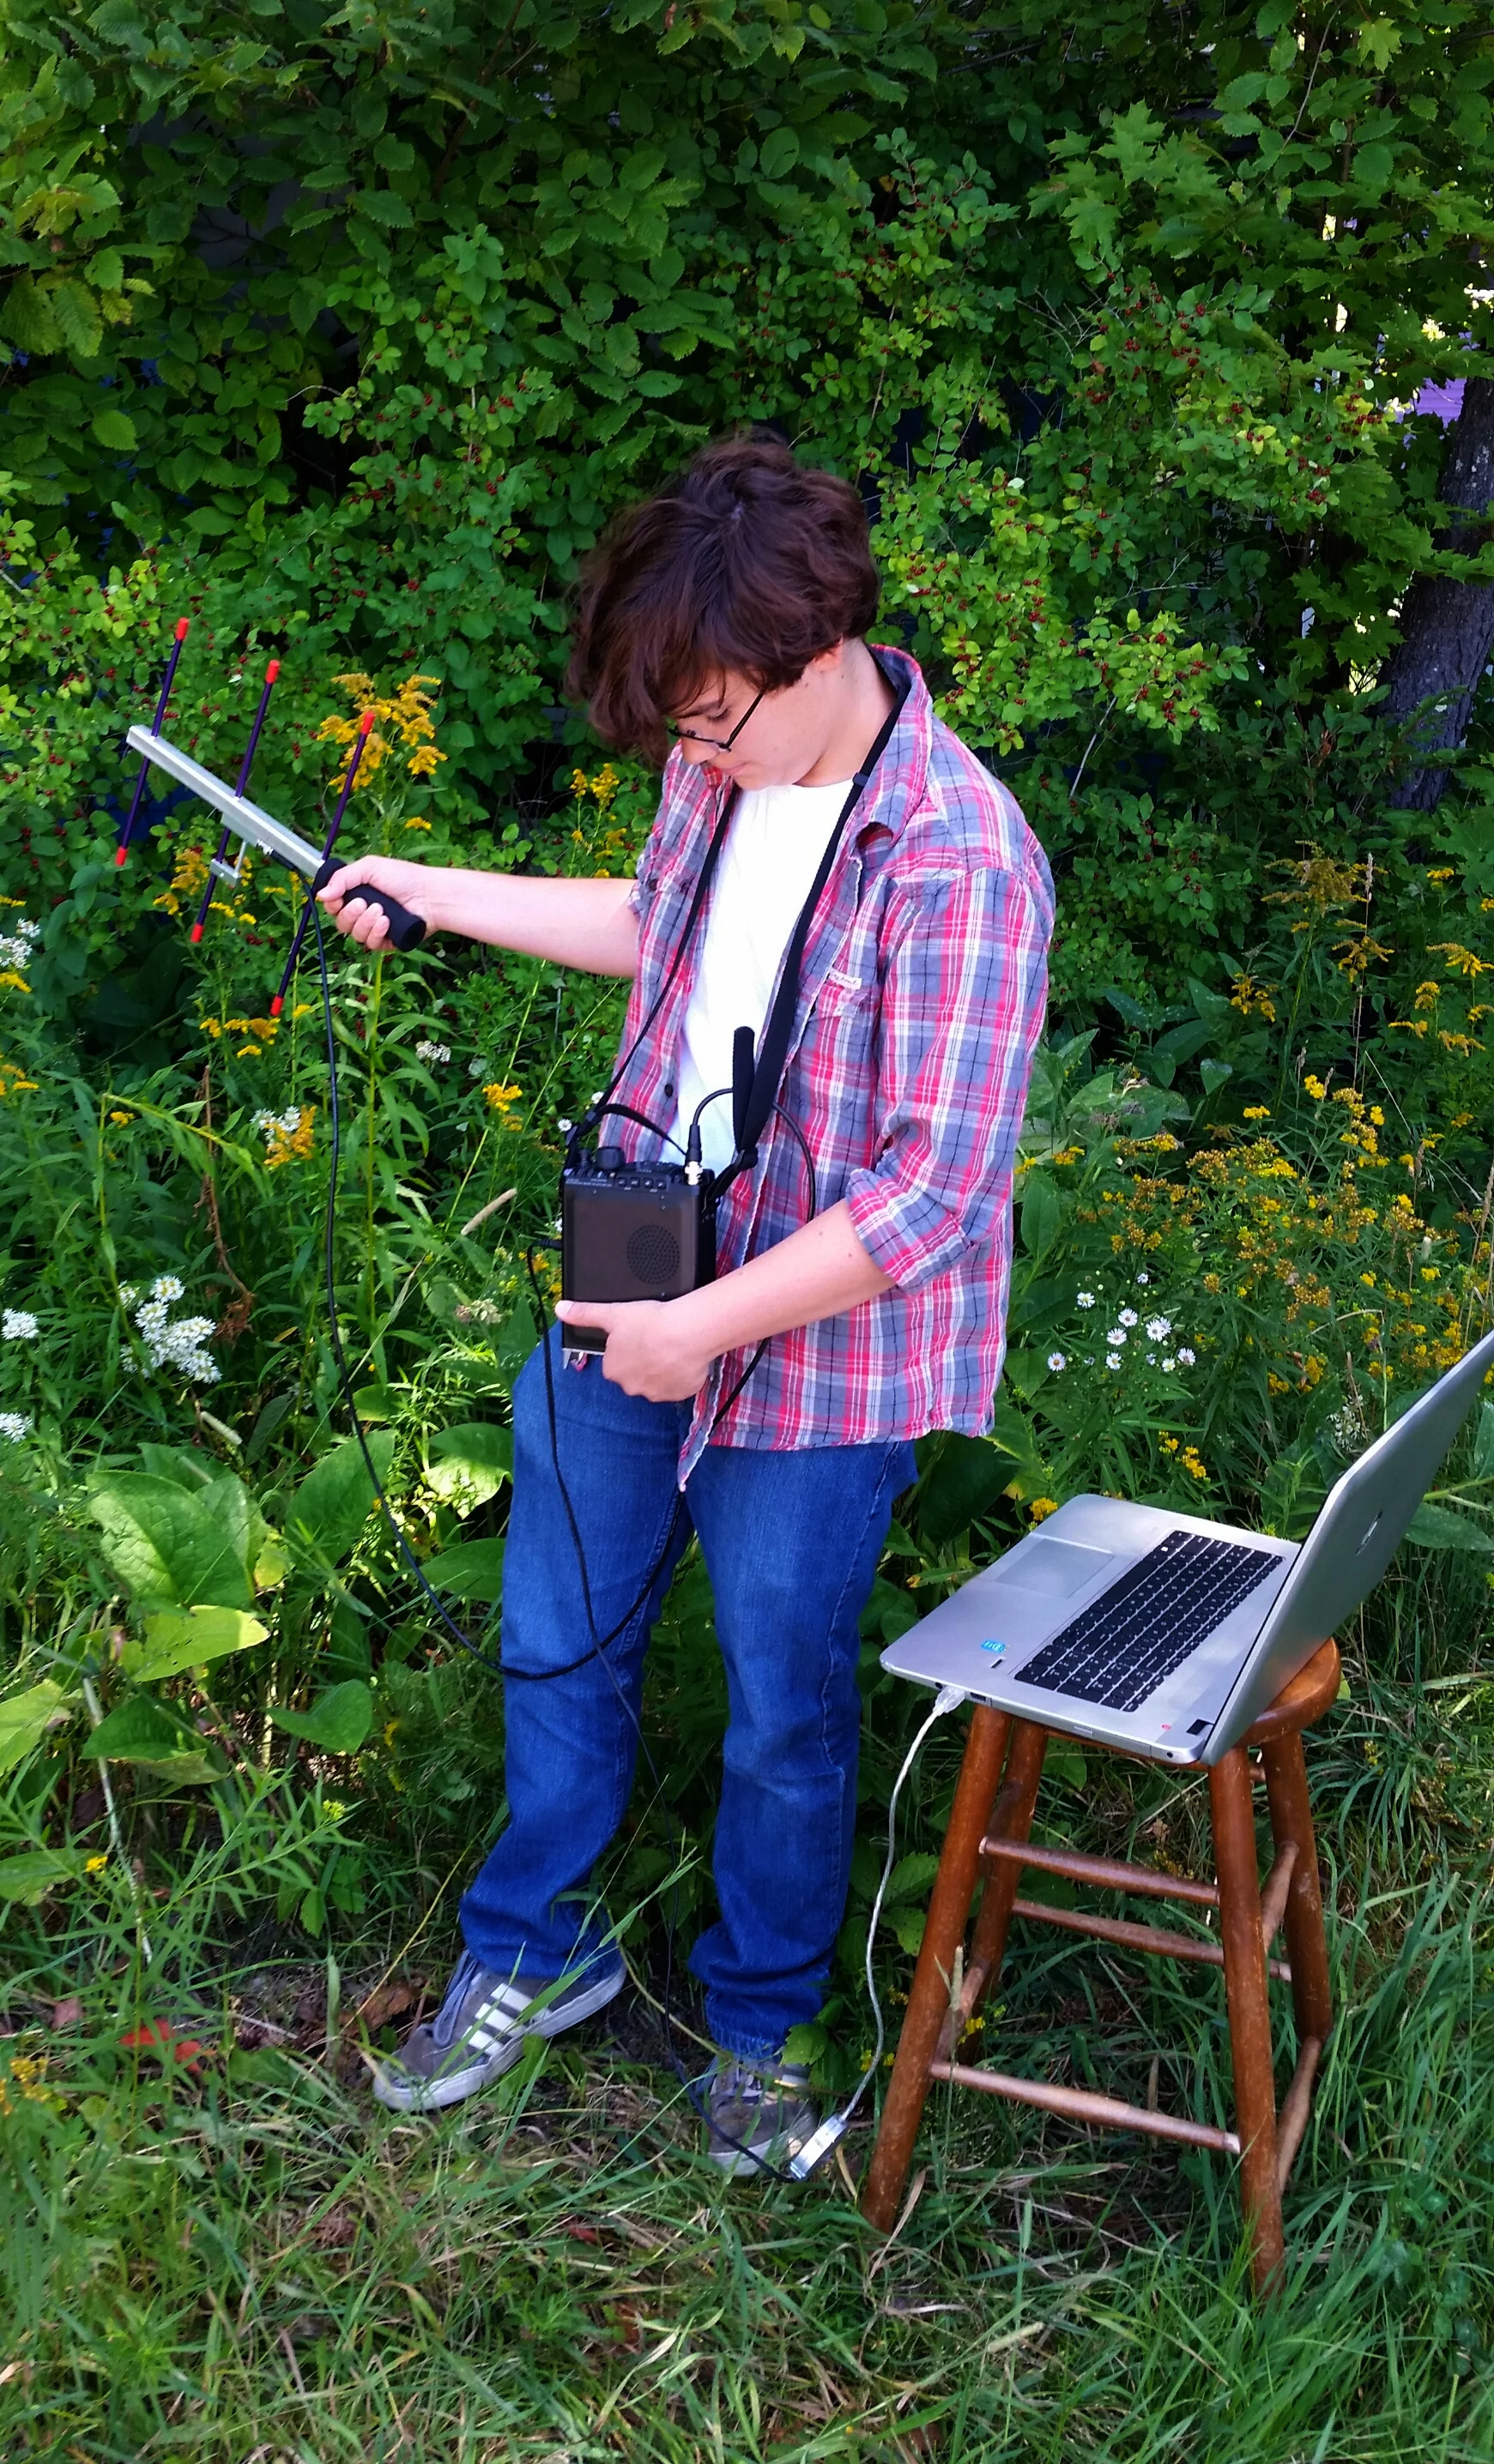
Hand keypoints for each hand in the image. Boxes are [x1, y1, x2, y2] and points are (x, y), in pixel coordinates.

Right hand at [318, 854, 446, 950]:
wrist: (430, 895)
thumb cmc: (403, 877)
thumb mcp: (370, 868)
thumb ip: (343, 878)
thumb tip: (321, 894)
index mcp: (357, 894)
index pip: (333, 906)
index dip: (332, 905)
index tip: (337, 898)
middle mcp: (363, 913)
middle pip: (341, 923)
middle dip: (349, 913)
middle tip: (363, 902)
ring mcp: (375, 929)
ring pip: (355, 935)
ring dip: (365, 922)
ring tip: (381, 910)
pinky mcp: (386, 942)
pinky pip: (371, 945)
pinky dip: (376, 933)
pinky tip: (386, 922)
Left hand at [554, 1297, 717, 1401]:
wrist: (686, 1333)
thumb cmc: (650, 1323)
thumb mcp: (612, 1313)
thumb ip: (585, 1314)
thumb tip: (560, 1309)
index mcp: (613, 1369)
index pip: (615, 1361)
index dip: (627, 1347)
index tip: (638, 1335)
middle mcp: (631, 1386)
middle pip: (636, 1373)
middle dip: (644, 1361)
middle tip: (656, 1340)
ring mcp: (657, 1393)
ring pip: (657, 1380)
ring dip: (663, 1368)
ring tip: (672, 1348)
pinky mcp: (679, 1394)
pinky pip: (678, 1386)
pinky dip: (681, 1375)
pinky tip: (684, 1358)